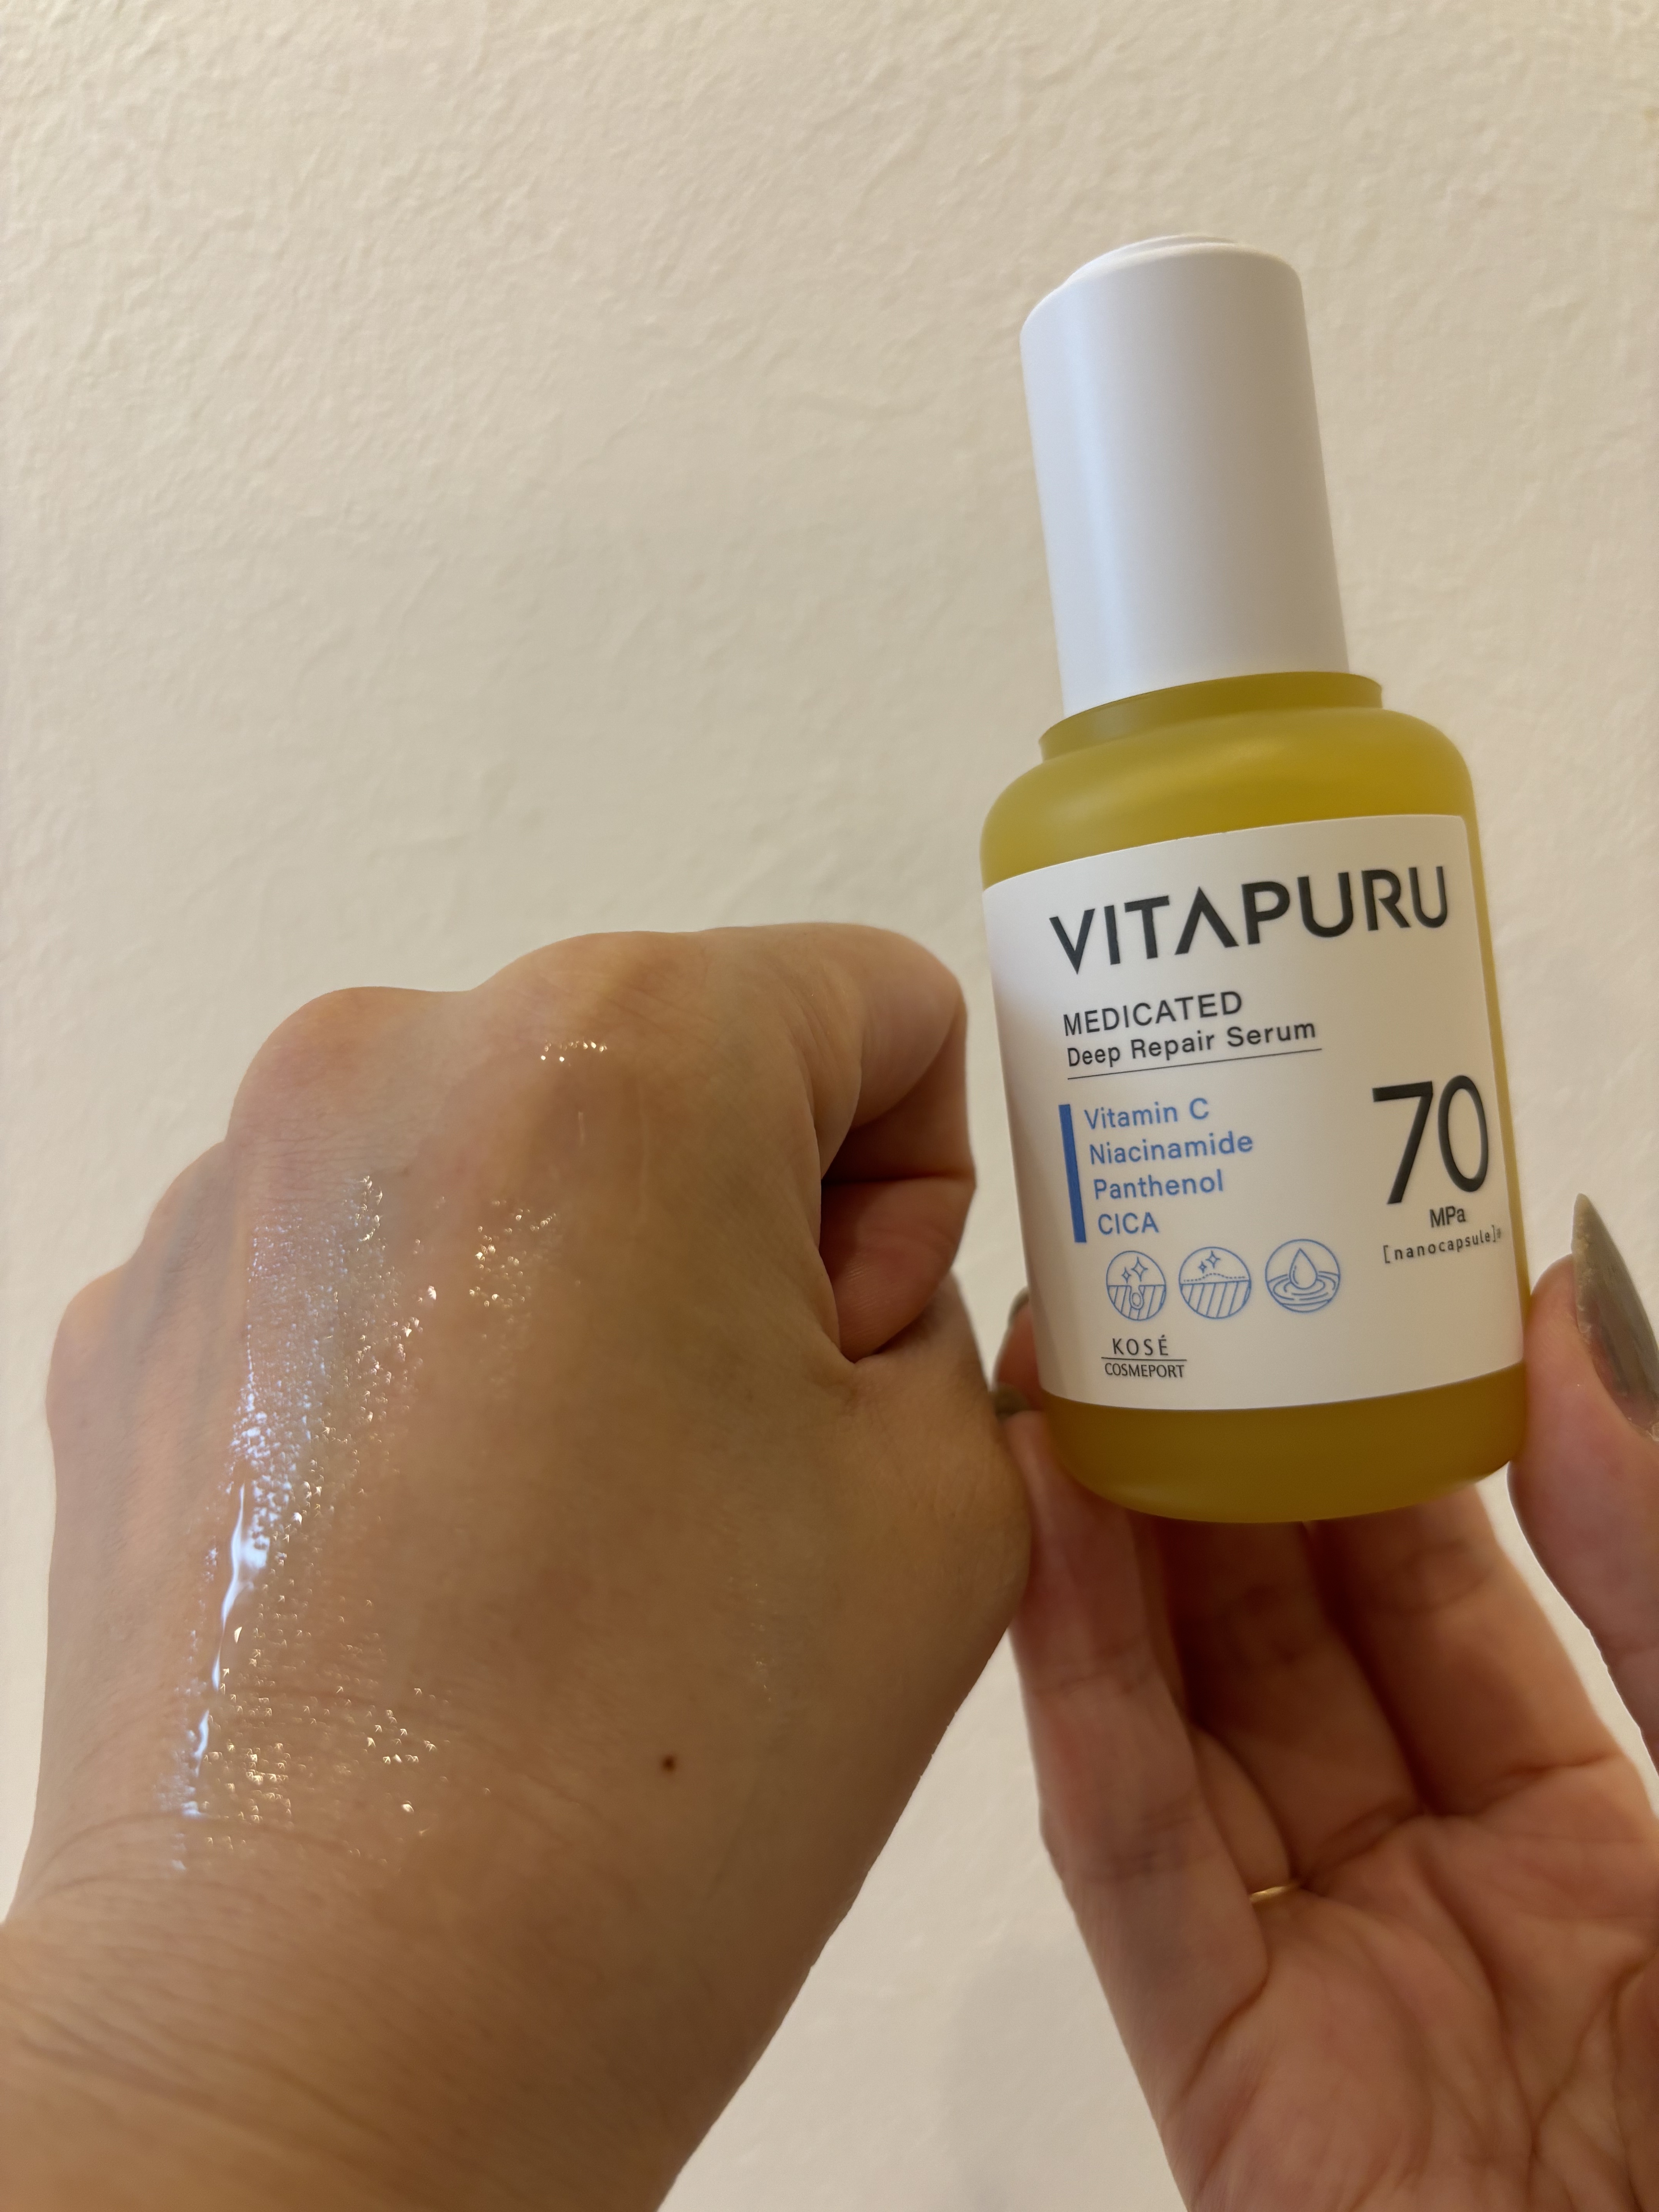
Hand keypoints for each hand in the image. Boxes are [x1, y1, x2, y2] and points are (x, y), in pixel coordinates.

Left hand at [0, 926, 1026, 2210]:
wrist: (323, 2035)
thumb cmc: (665, 1768)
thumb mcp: (943, 1495)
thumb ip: (933, 1303)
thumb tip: (833, 1266)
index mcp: (614, 1055)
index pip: (869, 1003)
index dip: (911, 1182)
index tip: (851, 1353)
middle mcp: (387, 1060)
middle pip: (673, 1059)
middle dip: (743, 1217)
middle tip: (727, 1455)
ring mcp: (232, 1189)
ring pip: (510, 1153)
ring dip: (580, 1274)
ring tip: (569, 1514)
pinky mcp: (136, 1315)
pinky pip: (361, 1253)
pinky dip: (432, 1345)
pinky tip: (436, 1536)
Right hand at [1001, 1199, 1658, 2209]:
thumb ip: (1653, 1566)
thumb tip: (1565, 1314)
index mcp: (1582, 1836)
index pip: (1434, 1589)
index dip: (1356, 1437)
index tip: (1298, 1293)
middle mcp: (1435, 1887)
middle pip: (1286, 1645)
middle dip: (1206, 1468)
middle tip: (1139, 1304)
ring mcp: (1320, 1981)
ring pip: (1185, 1729)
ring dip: (1107, 1552)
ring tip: (1051, 1379)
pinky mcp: (1227, 2078)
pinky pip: (1141, 1860)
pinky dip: (1079, 1698)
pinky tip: (1039, 1543)